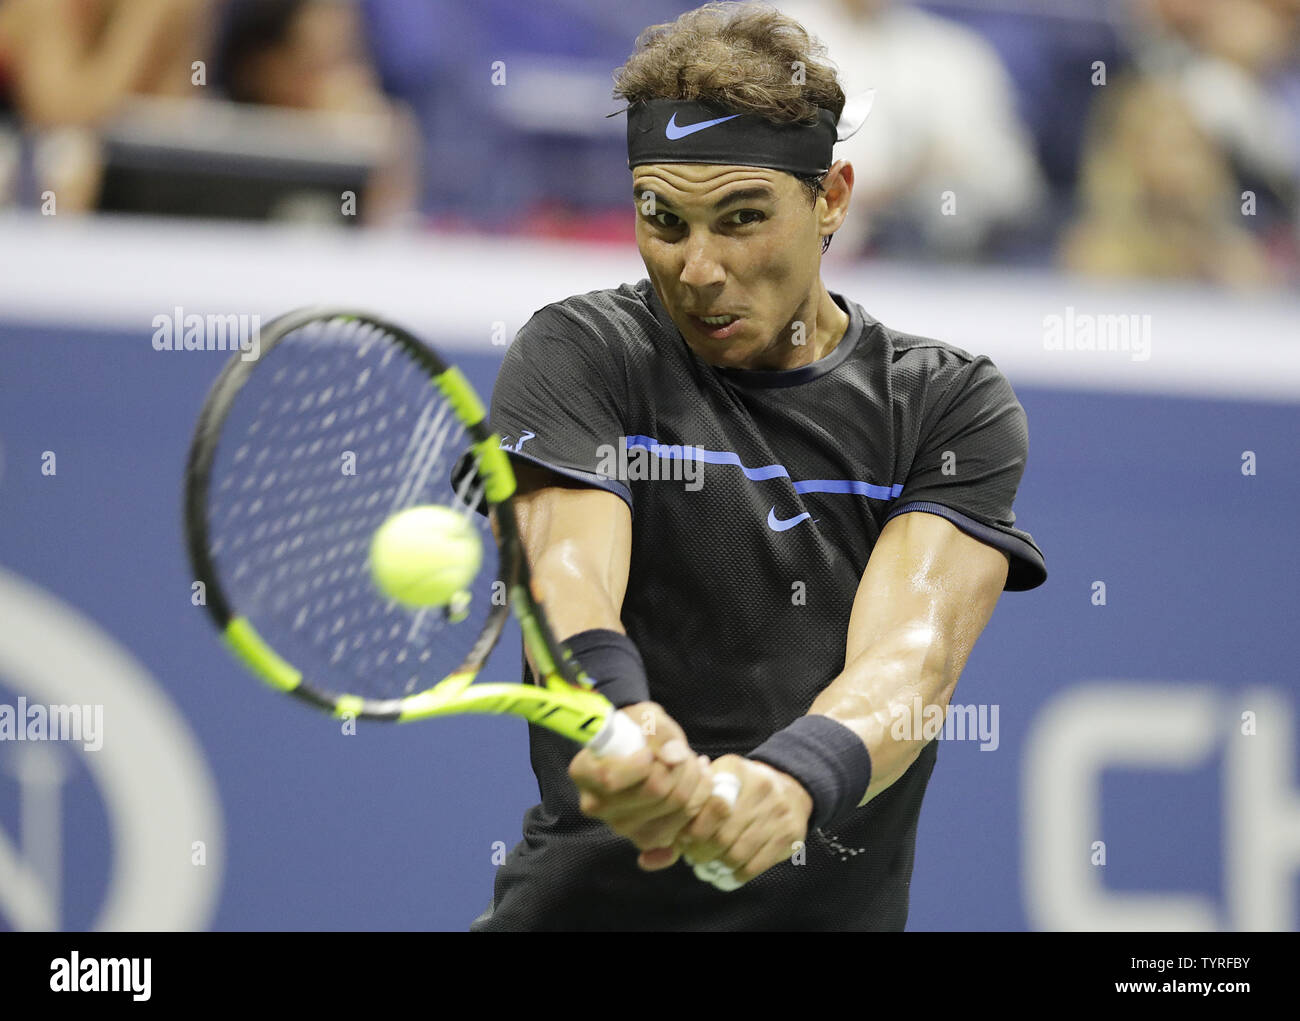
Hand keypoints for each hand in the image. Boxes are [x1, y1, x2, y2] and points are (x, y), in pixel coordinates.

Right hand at [569, 702, 717, 870]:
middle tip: (683, 752)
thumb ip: (657, 730)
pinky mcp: (646, 838)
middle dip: (678, 765)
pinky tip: (698, 780)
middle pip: (653, 791)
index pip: (611, 779)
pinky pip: (685, 823)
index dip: (641, 763)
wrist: (642, 749)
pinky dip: (700, 798)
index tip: (650, 751)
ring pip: (675, 805)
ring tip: (692, 762)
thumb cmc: (637, 729)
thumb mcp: (644, 715)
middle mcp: (597, 805)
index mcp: (583, 773)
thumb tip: (673, 756)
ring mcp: (621, 826)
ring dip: (693, 779)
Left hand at [676, 755, 813, 886]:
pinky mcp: (790, 835)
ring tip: (709, 864)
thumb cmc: (742, 789)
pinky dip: (736, 874)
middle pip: (723, 834)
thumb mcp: (719, 779)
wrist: (791, 789)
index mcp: (736, 769)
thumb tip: (660, 839)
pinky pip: (755, 866)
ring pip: (737, 854)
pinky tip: (728, 871)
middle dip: (702, 851)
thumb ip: (693, 800)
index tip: (683, 838)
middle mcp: (762, 787)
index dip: (692, 828)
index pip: (712, 805)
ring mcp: (778, 812)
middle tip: (693, 857)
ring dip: (718, 865)